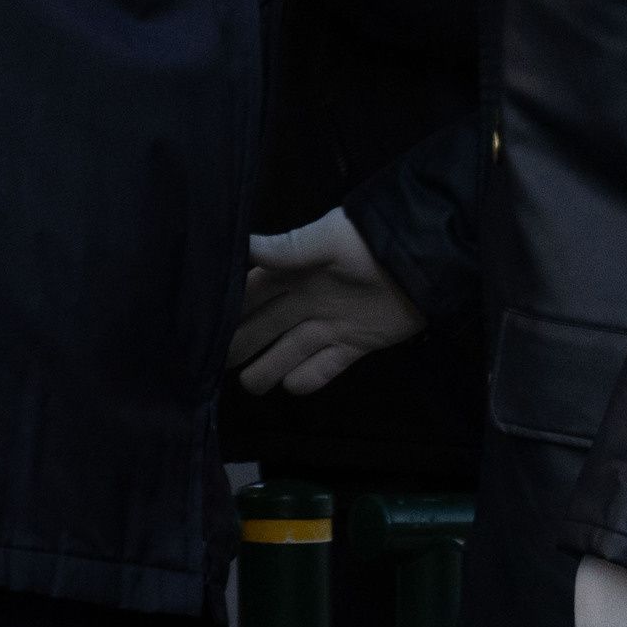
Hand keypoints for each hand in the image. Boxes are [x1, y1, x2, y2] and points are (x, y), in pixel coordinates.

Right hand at [230, 212, 426, 396]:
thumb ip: (286, 249)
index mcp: (294, 271)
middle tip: (214, 364)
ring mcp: (331, 323)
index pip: (253, 293)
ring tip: (249, 386)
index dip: (231, 308)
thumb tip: (241, 247)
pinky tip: (292, 387)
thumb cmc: (367, 244)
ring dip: (271, 366)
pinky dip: (312, 375)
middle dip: (242, 342)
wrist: (423, 261)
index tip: (204, 326)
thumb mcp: (326, 239)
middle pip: (267, 325)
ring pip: (292, 348)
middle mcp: (306, 300)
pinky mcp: (357, 342)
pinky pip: (328, 363)